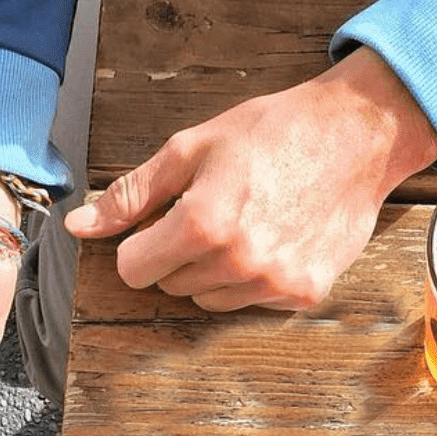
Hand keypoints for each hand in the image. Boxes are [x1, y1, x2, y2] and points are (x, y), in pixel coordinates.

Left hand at [64, 48, 436, 311]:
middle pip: (170, 286)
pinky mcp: (304, 293)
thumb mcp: (191, 148)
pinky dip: (254, 278)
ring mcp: (274, 283)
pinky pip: (252, 303)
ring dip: (214, 270)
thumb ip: (132, 194)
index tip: (160, 223)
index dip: (140, 244)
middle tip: (213, 212)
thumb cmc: (273, 132)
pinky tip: (275, 237)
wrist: (357, 135)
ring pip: (208, 300)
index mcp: (203, 223)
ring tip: (245, 223)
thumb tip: (79, 226)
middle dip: (178, 254)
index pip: (133, 269)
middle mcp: (238, 261)